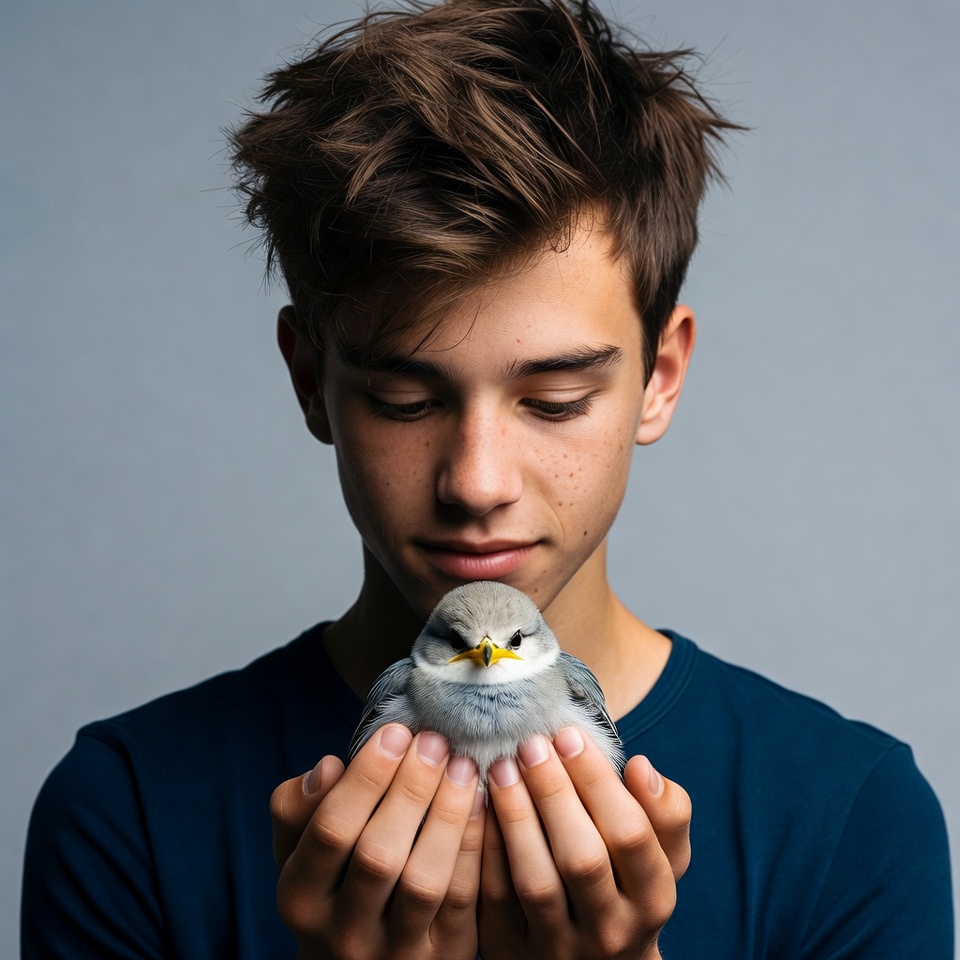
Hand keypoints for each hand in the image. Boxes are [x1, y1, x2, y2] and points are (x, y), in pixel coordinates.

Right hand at [271, 725, 484, 959]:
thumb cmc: (334, 882)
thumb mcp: (299, 849)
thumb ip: (299, 808)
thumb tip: (327, 767)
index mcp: (300, 899)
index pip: (330, 831)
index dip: (365, 778)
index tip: (396, 732)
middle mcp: (342, 935)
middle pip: (377, 856)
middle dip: (410, 789)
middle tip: (434, 741)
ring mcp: (394, 953)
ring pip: (423, 880)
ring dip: (446, 813)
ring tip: (461, 764)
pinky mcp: (443, 958)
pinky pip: (462, 898)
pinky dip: (472, 844)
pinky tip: (481, 799)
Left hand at [480, 728, 690, 959]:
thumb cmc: (629, 888)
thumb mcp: (663, 856)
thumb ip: (665, 812)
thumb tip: (640, 767)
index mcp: (652, 899)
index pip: (631, 834)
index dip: (598, 781)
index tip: (570, 735)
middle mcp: (611, 931)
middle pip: (583, 858)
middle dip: (554, 792)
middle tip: (531, 743)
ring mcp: (561, 947)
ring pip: (536, 880)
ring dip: (516, 816)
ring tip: (502, 766)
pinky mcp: (515, 952)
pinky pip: (496, 897)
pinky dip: (486, 846)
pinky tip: (479, 803)